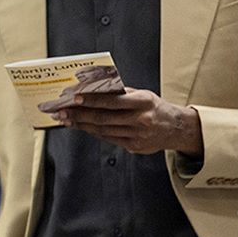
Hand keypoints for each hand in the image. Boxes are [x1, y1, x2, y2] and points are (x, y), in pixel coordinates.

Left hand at [56, 89, 203, 155]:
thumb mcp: (142, 95)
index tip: (75, 98)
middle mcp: (141, 119)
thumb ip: (120, 93)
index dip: (92, 100)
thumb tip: (93, 90)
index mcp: (144, 102)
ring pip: (103, 130)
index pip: (113, 101)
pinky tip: (81, 127)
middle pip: (104, 118)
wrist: (176, 128)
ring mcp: (138, 135)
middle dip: (79, 115)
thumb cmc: (154, 107)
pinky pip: (108, 138)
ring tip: (66, 120)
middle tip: (62, 111)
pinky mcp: (134, 146)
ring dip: (81, 125)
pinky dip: (93, 132)